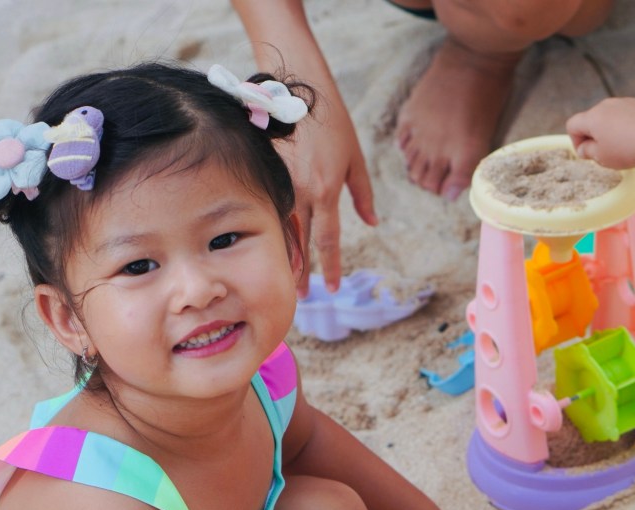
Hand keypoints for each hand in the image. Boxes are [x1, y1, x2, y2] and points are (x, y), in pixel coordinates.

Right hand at [281, 99, 376, 296]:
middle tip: (299, 295)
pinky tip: (261, 246)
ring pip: (278, 228)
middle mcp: (301, 192)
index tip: (332, 288)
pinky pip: (264, 207)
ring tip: (281, 278)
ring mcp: (278, 183)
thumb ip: (363, 194)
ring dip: (281, 256)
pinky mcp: (262, 173)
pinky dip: (265, 229)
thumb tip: (373, 222)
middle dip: (300, 272)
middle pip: (300, 243)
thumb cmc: (333, 123)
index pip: (328, 240)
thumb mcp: (355, 159)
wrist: (298, 88)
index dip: (330, 267)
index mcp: (327, 191)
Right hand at [566, 97, 634, 168]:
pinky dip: (627, 125)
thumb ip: (587, 151)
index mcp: (593, 117)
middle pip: (592, 119)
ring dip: (611, 129)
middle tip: (604, 151)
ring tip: (622, 145)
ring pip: (610, 116)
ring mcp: (624, 102)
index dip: (575, 141)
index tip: (586, 152)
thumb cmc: (628, 150)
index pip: (572, 125)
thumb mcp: (602, 157)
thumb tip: (584, 148)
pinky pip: (627, 115)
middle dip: (594, 135)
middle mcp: (606, 105)